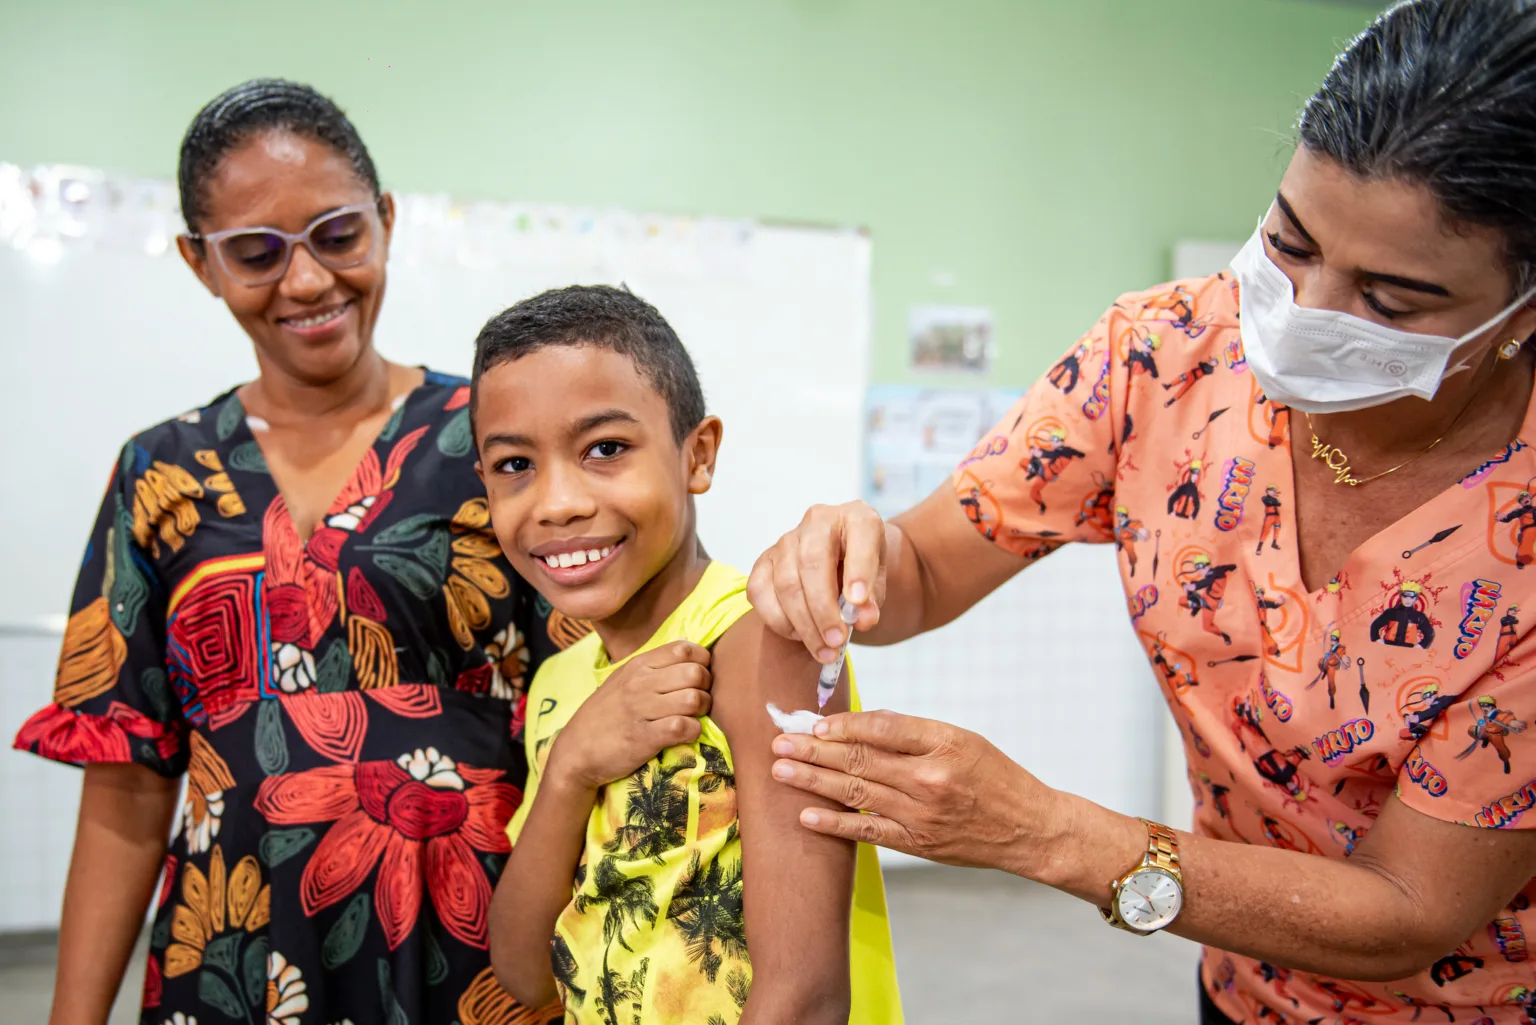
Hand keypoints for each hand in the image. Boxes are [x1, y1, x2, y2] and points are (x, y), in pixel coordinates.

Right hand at [549, 640, 711, 790]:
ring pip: (693, 699)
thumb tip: (689, 652)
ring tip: (692, 717)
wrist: (576, 751)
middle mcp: (640, 683)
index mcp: (638, 665)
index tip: (698, 677)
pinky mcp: (644, 738)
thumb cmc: (606, 715)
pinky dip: (692, 731)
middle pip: (695, 673)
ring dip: (701, 711)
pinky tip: (684, 733)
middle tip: (698, 700)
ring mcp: (641, 710)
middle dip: (706, 688)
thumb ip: (654, 667)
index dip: (702, 661)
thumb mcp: (623, 680)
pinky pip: (684, 727)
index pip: (684, 649)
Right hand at [747, 500, 887, 661]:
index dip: (858, 569)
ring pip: (786, 583)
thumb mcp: (878, 585)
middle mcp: (818, 521)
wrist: (841, 566)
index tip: (858, 604)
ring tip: (824, 650)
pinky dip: (780, 621)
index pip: (859, 534)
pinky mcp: (764, 561)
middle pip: (812, 563)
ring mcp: (786, 540)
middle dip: (823, 609)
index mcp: (856, 518)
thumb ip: (873, 601)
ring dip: (804, 624)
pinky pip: (761, 593)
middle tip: (836, 641)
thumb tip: (863, 619)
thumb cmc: (861, 573)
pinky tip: (800, 635)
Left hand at [768, 710, 1063, 874]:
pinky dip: (835, 823)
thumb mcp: (963, 739)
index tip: (813, 722)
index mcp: (942, 743)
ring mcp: (921, 814)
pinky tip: (807, 814)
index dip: (842, 724)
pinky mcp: (917, 843)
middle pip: (859, 759)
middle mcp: (929, 778)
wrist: (1029, 829)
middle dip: (813, 750)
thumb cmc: (995, 776)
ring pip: (856, 793)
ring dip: (813, 781)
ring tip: (781, 770)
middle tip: (779, 742)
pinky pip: (868, 832)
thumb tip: (862, 724)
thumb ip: (914, 732)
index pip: (881, 727)